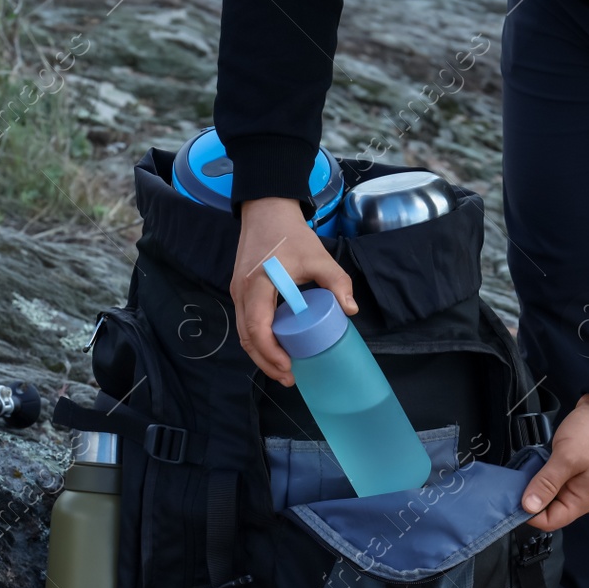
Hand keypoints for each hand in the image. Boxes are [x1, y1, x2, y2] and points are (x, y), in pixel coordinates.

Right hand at [231, 197, 357, 386]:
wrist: (266, 209)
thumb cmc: (291, 233)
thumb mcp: (318, 256)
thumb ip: (336, 281)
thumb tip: (350, 310)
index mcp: (258, 283)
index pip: (258, 326)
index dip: (271, 351)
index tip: (289, 366)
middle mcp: (242, 291)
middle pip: (247, 337)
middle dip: (266, 362)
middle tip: (288, 378)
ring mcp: (238, 292)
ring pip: (244, 333)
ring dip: (261, 355)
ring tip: (283, 370)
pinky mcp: (240, 291)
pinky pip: (246, 323)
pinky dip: (258, 341)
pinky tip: (275, 350)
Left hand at [521, 394, 588, 529]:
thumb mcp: (567, 459)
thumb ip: (546, 484)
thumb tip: (528, 507)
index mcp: (583, 500)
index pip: (551, 521)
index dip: (530, 515)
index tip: (514, 501)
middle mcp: (581, 494)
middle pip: (548, 509)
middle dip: (530, 499)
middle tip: (515, 484)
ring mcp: (576, 480)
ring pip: (548, 493)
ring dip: (534, 485)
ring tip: (524, 472)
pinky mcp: (571, 467)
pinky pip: (552, 479)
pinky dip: (540, 473)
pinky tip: (534, 464)